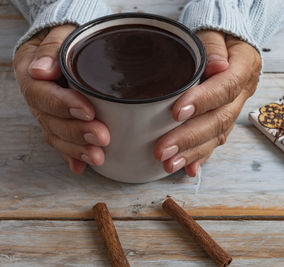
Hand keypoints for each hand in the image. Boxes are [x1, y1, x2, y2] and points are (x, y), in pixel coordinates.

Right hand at [13, 25, 109, 173]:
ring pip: (56, 136)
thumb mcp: (60, 34)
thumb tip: (41, 70)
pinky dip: (71, 155)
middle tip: (102, 138)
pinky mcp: (58, 122)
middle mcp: (37, 98)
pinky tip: (80, 167)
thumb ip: (52, 49)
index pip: (43, 93)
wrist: (63, 47)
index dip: (64, 105)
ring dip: (76, 149)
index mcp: (32, 74)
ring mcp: (46, 113)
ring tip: (97, 157)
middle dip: (77, 132)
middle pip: (51, 121)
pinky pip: (61, 142)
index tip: (88, 112)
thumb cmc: (66, 38)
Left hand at [154, 30, 260, 176]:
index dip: (203, 101)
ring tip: (169, 164)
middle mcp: (243, 93)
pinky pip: (215, 140)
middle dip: (190, 137)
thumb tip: (217, 66)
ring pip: (217, 135)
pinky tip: (188, 170)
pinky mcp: (225, 119)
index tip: (176, 112)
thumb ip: (213, 46)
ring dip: (192, 152)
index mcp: (245, 67)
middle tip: (163, 149)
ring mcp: (235, 109)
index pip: (226, 87)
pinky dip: (201, 156)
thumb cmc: (218, 36)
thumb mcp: (215, 31)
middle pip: (219, 119)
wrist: (230, 45)